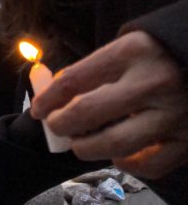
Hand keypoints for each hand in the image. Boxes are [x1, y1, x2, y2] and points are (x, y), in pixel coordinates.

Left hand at [31, 31, 187, 178]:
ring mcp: (173, 114)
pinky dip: (126, 163)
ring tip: (82, 141)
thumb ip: (89, 69)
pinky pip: (148, 165)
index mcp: (132, 53)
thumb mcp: (125, 46)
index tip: (38, 109)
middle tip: (56, 125)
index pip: (73, 81)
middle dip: (60, 124)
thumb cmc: (158, 54)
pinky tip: (119, 152)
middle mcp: (153, 83)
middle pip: (86, 114)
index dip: (47, 99)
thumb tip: (47, 92)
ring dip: (87, 147)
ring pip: (114, 145)